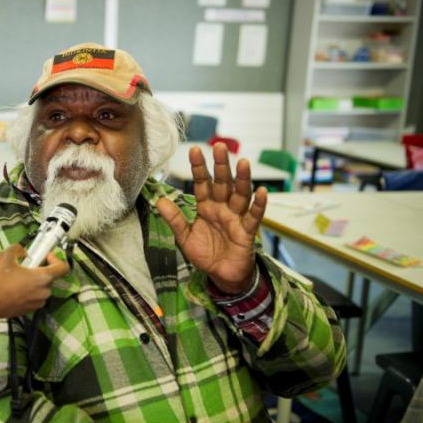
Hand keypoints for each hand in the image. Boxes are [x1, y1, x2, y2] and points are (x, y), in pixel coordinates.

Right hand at [0, 244, 69, 320]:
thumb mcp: (5, 256)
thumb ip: (18, 249)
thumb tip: (24, 253)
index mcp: (43, 278)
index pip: (63, 267)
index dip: (57, 259)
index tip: (46, 256)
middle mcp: (44, 292)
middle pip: (50, 278)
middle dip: (40, 271)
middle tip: (26, 267)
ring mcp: (38, 303)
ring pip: (42, 288)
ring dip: (35, 282)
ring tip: (19, 279)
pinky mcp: (31, 310)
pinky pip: (35, 298)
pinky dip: (30, 292)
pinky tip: (15, 290)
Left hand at [157, 144, 266, 293]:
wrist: (221, 275)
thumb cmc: (205, 254)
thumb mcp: (185, 237)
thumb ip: (175, 220)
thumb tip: (161, 200)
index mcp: (206, 207)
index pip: (202, 183)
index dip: (199, 167)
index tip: (194, 150)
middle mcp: (222, 208)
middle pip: (222, 183)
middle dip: (221, 166)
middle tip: (219, 146)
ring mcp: (236, 218)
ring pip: (240, 195)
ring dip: (242, 179)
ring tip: (243, 163)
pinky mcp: (247, 232)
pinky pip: (253, 217)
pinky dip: (259, 205)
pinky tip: (261, 192)